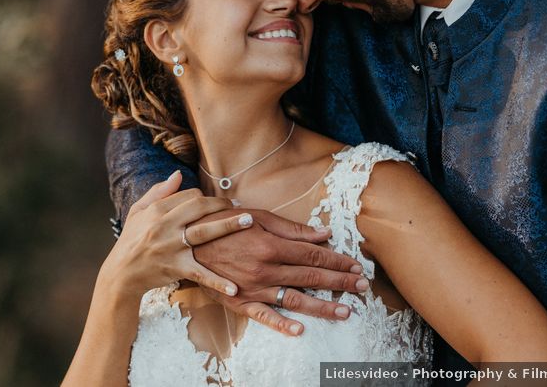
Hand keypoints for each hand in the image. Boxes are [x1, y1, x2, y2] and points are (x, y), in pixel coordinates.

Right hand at [100, 171, 253, 298]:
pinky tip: (235, 287)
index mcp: (157, 210)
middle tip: (241, 207)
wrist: (121, 273)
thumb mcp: (138, 211)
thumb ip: (158, 191)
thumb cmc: (131, 239)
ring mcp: (172, 247)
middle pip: (200, 207)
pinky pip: (200, 273)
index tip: (216, 203)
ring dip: (229, 226)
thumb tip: (178, 174)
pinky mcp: (176, 268)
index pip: (189, 195)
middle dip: (222, 204)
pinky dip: (217, 281)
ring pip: (205, 233)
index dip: (205, 197)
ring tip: (249, 221)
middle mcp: (165, 226)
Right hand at [192, 208, 367, 335]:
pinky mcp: (239, 301)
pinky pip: (264, 316)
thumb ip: (291, 228)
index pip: (313, 254)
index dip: (337, 260)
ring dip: (322, 306)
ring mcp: (253, 288)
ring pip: (294, 299)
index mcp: (271, 245)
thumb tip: (323, 232)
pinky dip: (282, 324)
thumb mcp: (256, 217)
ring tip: (345, 311)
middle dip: (339, 282)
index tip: (355, 265)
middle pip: (311, 276)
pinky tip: (301, 330)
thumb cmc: (221, 224)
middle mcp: (266, 269)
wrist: (184, 242)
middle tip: (362, 287)